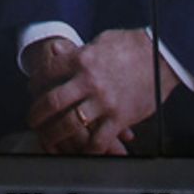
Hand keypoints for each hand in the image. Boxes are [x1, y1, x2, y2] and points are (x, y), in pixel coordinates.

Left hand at [26, 28, 178, 155]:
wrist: (161, 56)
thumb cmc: (131, 45)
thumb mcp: (100, 41)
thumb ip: (78, 52)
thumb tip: (57, 51)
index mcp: (82, 59)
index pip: (47, 73)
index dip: (35, 83)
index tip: (32, 89)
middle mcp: (89, 81)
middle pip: (53, 101)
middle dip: (37, 113)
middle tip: (32, 119)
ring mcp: (104, 102)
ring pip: (70, 124)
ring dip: (54, 134)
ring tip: (47, 138)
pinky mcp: (120, 118)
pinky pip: (98, 140)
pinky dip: (87, 150)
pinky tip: (80, 152)